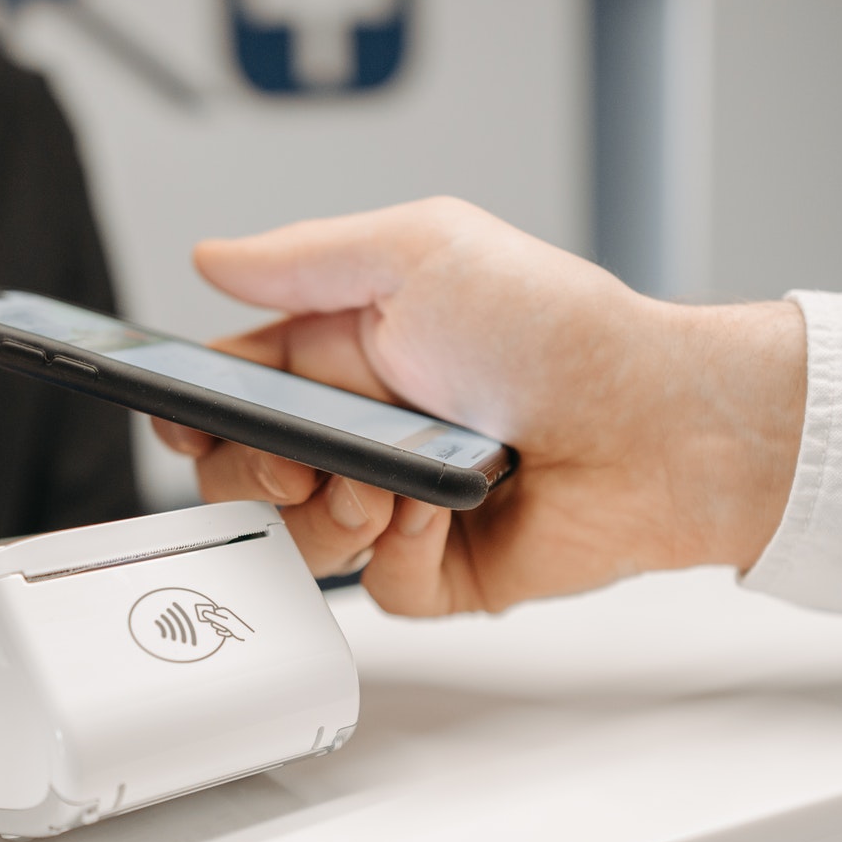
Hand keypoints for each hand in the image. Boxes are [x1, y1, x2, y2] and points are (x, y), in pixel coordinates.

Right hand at [155, 197, 806, 614]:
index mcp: (348, 355)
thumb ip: (302, 260)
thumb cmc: (557, 329)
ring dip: (332, 514)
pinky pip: (375, 590)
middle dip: (255, 474)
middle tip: (298, 462)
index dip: (199, 413)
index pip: (235, 393)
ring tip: (391, 483)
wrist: (652, 424)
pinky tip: (442, 512)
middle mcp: (367, 432)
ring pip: (300, 542)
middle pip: (247, 477)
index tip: (189, 421)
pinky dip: (398, 553)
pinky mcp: (438, 571)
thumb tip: (214, 260)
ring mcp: (399, 505)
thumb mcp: (420, 252)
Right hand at [193, 602, 252, 640]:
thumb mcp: (224, 622)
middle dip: (217, 625)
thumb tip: (203, 612)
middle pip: (213, 620)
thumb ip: (213, 617)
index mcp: (224, 611)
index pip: (210, 612)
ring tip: (228, 630)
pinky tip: (230, 633)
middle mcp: (225, 615)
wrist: (248, 637)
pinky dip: (225, 634)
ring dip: (222, 630)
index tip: (203, 617)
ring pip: (217, 627)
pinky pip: (221, 631)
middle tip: (224, 627)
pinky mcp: (228, 628)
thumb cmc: (238, 628)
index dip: (209, 616)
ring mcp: (226, 622)